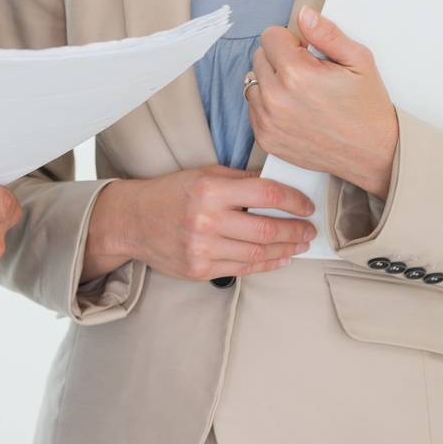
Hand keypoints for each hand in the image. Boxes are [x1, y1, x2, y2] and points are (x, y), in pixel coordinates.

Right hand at [82, 166, 317, 283]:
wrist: (132, 221)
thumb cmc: (170, 193)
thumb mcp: (203, 174)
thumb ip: (240, 180)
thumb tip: (278, 186)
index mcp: (209, 189)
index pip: (265, 194)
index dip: (294, 201)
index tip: (306, 206)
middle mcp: (206, 220)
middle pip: (266, 229)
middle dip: (296, 230)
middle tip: (310, 230)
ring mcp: (202, 248)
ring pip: (258, 253)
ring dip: (286, 250)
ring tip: (299, 244)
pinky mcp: (200, 269)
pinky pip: (243, 269)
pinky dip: (266, 264)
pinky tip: (279, 258)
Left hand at [249, 6, 398, 194]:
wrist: (373, 154)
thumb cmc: (367, 108)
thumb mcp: (358, 61)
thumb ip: (327, 33)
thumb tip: (304, 14)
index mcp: (296, 73)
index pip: (270, 36)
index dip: (292, 41)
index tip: (309, 54)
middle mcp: (275, 98)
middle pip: (259, 56)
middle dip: (280, 59)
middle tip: (309, 75)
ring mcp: (267, 121)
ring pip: (253, 82)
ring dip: (271, 82)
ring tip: (301, 93)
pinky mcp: (265, 138)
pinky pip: (253, 108)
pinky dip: (268, 105)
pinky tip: (295, 110)